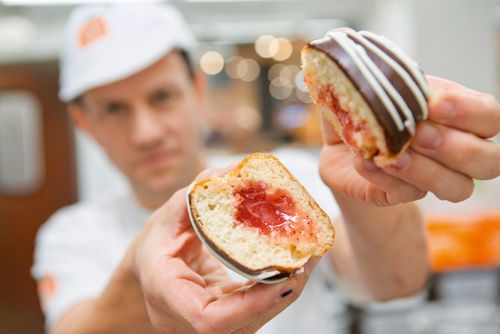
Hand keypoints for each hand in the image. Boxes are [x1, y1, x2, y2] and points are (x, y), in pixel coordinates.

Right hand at [131, 168, 317, 333]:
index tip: (285, 277)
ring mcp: (208, 329)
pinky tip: (296, 264)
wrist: (149, 272)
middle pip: (242, 323)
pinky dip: (279, 289)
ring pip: (255, 321)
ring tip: (310, 256)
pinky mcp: (227, 323)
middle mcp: (186, 322)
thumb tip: (234, 170)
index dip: (252, 303)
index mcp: (166, 295)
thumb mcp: (165, 217)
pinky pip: (257, 312)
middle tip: (310, 257)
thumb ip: (195, 197)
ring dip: (287, 290)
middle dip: (282, 292)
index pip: (209, 319)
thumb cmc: (155, 245)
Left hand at [319, 75, 499, 205]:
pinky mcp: (400, 195)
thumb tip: (372, 64)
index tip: (435, 103)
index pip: (488, 117)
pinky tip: (365, 161)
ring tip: (391, 155)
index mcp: (457, 115)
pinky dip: (384, 178)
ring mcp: (431, 178)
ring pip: (457, 188)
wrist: (336, 143)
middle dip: (455, 148)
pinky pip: (406, 194)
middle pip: (490, 161)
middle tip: (418, 134)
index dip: (469, 112)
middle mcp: (455, 151)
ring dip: (426, 171)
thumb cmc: (364, 108)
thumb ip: (386, 79)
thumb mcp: (374, 85)